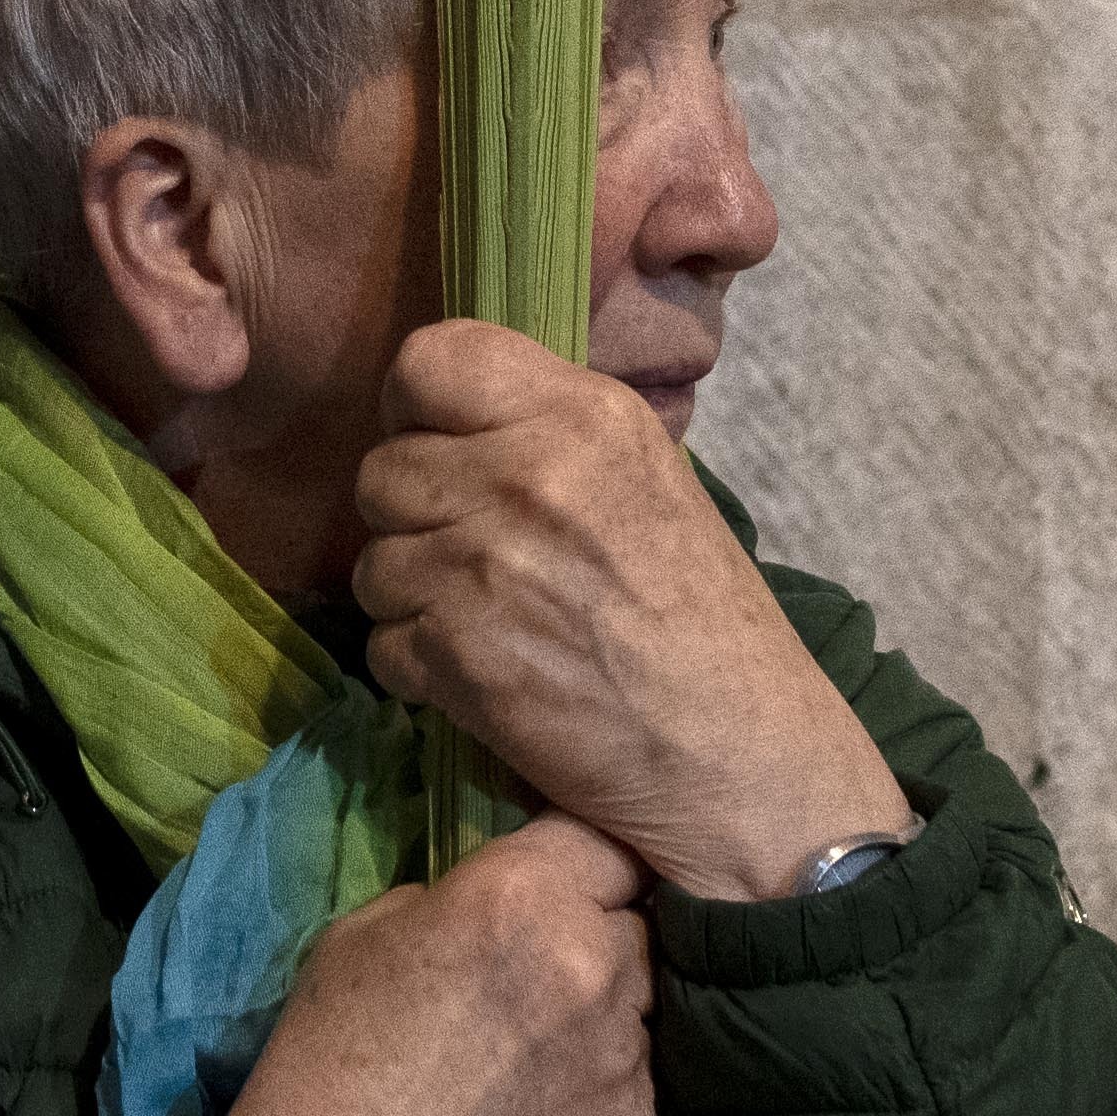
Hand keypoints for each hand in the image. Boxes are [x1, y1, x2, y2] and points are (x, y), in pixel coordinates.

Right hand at [213, 815, 657, 1115]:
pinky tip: (540, 1112)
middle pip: (638, 921)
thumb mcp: (363, 935)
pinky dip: (602, 1086)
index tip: (561, 873)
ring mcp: (626, 1062)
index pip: (604, 837)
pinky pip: (638, 1083)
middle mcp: (593, 969)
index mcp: (519, 900)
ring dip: (606, 1011)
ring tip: (536, 1050)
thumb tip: (506, 908)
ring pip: (645, 1005)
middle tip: (542, 968)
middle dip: (599, 932)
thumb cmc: (322, 1059)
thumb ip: (456, 900)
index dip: (581, 855)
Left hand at [351, 322, 910, 905]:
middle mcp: (528, 475)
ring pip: (373, 560)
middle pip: (382, 470)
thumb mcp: (645, 481)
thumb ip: (546, 436)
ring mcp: (485, 564)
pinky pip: (382, 643)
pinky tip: (489, 678)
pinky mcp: (457, 653)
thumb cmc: (703, 622)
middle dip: (415, 521)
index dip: (417, 409)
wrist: (743, 757)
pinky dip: (420, 670)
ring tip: (492, 624)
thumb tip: (446, 417)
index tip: (445, 450)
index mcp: (583, 417)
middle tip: (481, 562)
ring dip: (413, 599)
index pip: (430, 358)